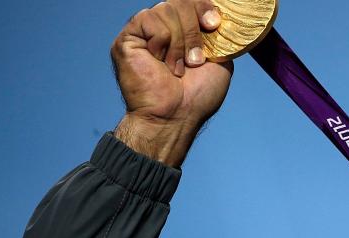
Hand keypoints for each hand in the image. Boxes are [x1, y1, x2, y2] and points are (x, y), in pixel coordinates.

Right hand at [111, 0, 233, 166]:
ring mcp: (145, 32)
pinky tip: (160, 63)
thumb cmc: (197, 96)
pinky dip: (162, 42)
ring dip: (180, 43)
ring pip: (167, 9)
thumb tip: (219, 16)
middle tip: (195, 61)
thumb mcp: (219, 60)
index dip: (204, 7)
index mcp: (184, 31)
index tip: (213, 24)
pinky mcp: (128, 37)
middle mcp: (163, 28)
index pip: (192, 1)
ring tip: (177, 68)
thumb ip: (217, 36)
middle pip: (181, 2)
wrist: (176, 115)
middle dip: (194, 31)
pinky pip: (150, 19)